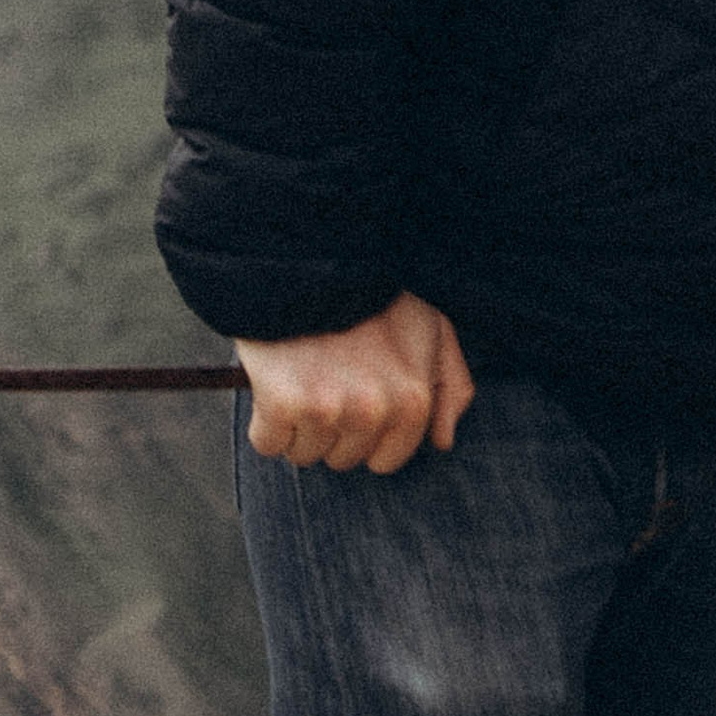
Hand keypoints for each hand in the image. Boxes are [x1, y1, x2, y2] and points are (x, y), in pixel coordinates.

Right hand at [235, 292, 476, 473]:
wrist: (312, 256)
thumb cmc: (375, 292)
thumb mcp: (433, 327)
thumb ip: (450, 385)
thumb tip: (443, 441)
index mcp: (414, 401)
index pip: (386, 459)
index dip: (368, 433)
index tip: (356, 398)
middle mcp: (375, 411)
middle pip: (343, 459)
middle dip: (334, 427)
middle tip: (328, 376)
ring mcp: (329, 409)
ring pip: (304, 454)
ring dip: (299, 423)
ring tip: (304, 373)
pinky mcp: (284, 404)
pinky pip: (268, 443)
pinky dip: (265, 421)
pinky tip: (276, 381)